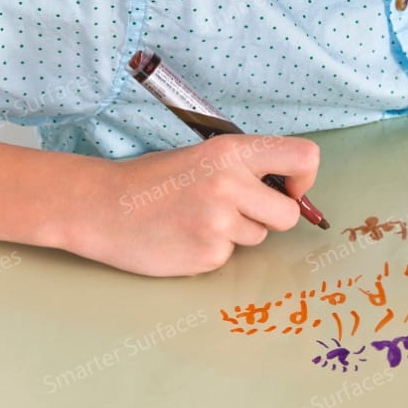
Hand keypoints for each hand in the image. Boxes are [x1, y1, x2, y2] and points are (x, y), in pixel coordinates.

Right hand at [64, 134, 319, 275]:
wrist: (102, 207)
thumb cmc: (156, 179)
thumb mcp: (206, 155)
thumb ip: (249, 167)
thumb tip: (291, 189)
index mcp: (233, 151)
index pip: (305, 157)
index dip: (304, 178)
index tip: (289, 188)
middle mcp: (231, 184)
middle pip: (290, 214)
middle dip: (273, 217)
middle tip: (242, 211)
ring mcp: (219, 222)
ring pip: (260, 237)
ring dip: (238, 232)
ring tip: (199, 219)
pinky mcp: (207, 254)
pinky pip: (230, 256)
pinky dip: (214, 250)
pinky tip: (185, 236)